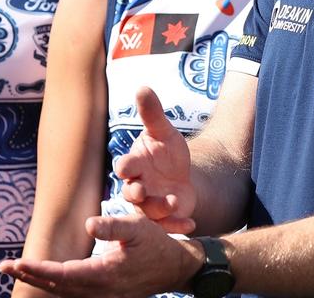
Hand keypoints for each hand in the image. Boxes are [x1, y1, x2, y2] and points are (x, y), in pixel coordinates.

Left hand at [0, 215, 199, 297]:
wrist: (176, 268)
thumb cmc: (157, 244)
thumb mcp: (139, 227)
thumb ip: (114, 225)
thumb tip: (88, 223)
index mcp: (106, 274)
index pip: (63, 275)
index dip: (39, 269)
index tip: (16, 263)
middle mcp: (100, 291)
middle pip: (57, 288)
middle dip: (31, 277)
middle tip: (4, 267)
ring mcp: (103, 296)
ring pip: (64, 293)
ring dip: (40, 283)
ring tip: (19, 271)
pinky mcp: (105, 295)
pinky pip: (74, 294)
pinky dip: (56, 287)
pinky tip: (45, 279)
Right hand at [113, 87, 195, 233]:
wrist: (181, 173)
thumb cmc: (166, 151)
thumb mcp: (164, 132)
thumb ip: (153, 114)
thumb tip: (143, 87)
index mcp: (134, 164)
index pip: (123, 166)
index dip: (124, 167)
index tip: (126, 166)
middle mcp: (137, 186)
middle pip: (130, 193)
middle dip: (134, 193)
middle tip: (140, 191)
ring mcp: (150, 204)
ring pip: (148, 212)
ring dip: (159, 209)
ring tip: (175, 202)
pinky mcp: (164, 217)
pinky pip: (167, 226)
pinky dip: (177, 227)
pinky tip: (190, 224)